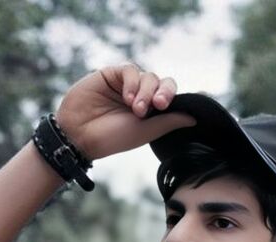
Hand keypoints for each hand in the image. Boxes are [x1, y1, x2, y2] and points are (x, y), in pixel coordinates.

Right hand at [55, 62, 195, 160]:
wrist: (80, 134)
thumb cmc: (113, 138)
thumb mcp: (146, 132)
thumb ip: (169, 122)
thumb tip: (194, 118)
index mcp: (151, 112)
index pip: (170, 97)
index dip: (176, 98)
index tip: (178, 105)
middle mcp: (141, 96)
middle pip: (162, 84)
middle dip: (163, 93)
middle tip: (158, 106)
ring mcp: (127, 85)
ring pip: (148, 76)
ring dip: (146, 91)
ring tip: (136, 109)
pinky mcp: (112, 75)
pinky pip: (130, 70)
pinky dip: (132, 82)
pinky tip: (127, 97)